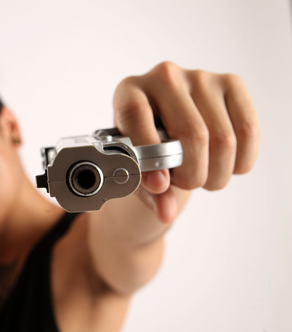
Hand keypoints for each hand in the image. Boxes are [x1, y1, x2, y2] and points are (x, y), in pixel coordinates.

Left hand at [113, 62, 259, 222]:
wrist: (166, 129)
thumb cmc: (144, 149)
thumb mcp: (136, 169)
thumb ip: (148, 192)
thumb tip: (167, 211)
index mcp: (128, 91)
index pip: (136, 114)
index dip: (149, 152)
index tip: (159, 185)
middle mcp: (163, 76)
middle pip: (192, 134)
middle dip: (192, 175)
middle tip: (186, 183)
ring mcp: (199, 76)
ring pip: (223, 139)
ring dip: (216, 174)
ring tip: (202, 177)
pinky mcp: (230, 82)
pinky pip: (247, 131)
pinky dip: (240, 162)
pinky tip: (227, 167)